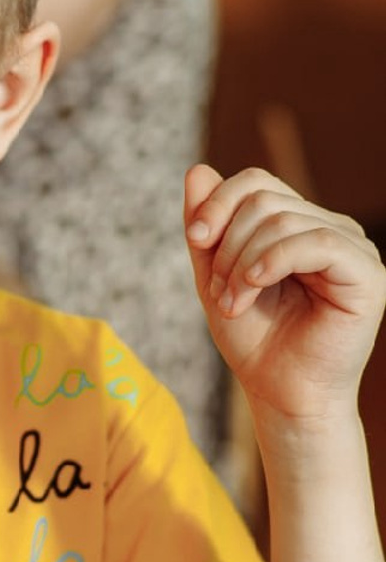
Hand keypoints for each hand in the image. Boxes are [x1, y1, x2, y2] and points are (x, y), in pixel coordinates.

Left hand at [184, 164, 384, 419]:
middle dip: (227, 244)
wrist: (282, 392)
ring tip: (233, 303)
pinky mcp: (366, 273)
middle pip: (263, 199)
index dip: (218, 203)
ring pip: (283, 220)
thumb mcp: (215, 275)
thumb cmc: (254, 338)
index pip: (256, 183)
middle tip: (219, 291)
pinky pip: (317, 242)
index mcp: (299, 224)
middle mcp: (329, 229)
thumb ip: (206, 226)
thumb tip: (197, 169)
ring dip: (242, 263)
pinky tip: (253, 287)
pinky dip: (273, 261)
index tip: (195, 239)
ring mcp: (352, 248)